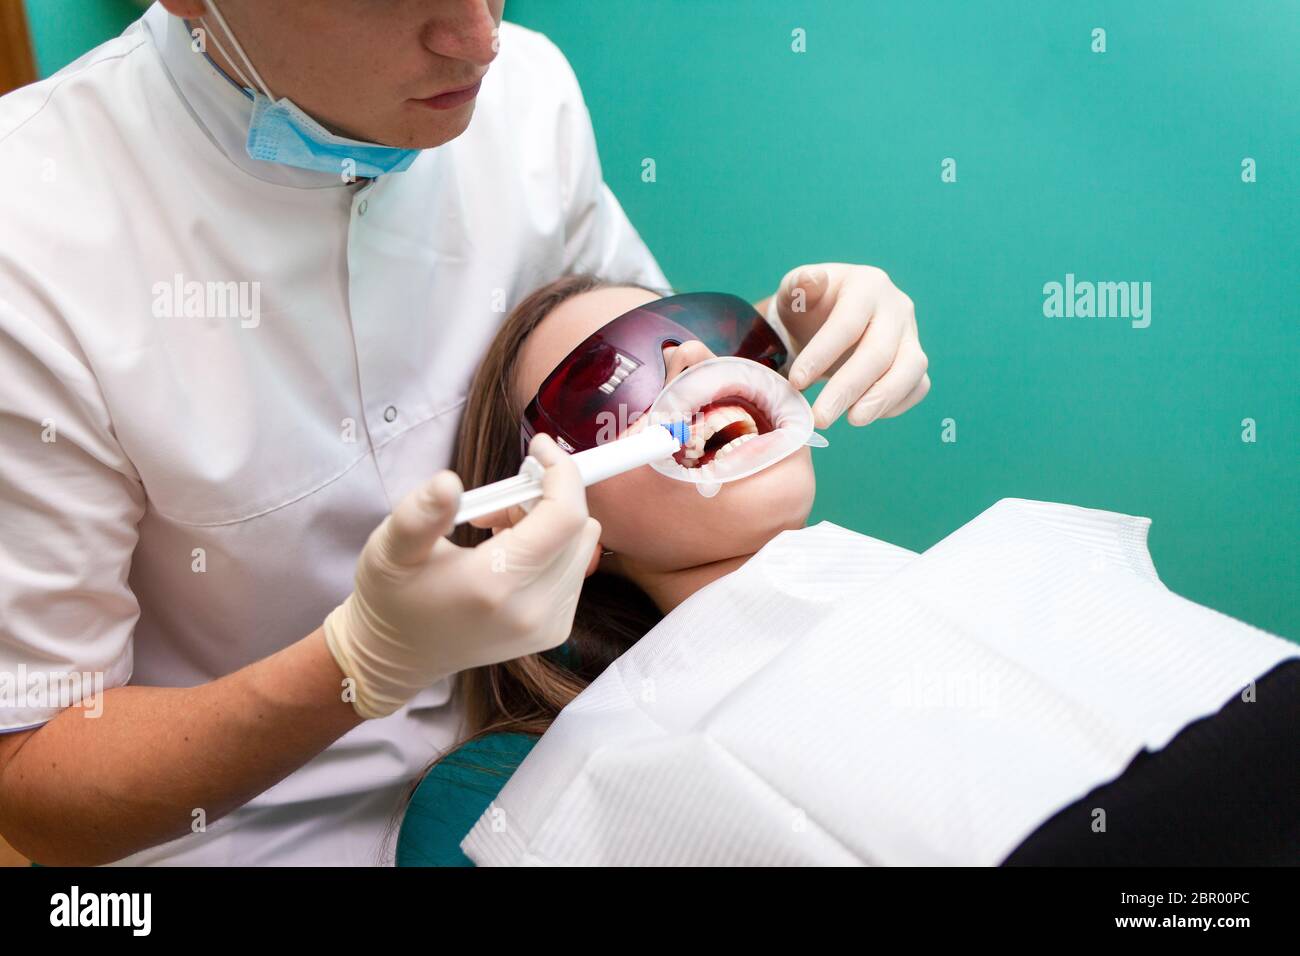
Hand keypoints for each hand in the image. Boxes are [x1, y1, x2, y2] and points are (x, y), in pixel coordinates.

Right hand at [323, 433, 600, 718]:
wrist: (399, 656)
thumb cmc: (393, 596)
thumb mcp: (390, 548)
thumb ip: (420, 514)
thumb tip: (448, 482)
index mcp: (493, 584)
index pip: (564, 517)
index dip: (560, 473)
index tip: (538, 449)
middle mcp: (532, 609)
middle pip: (579, 529)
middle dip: (548, 499)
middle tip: (499, 501)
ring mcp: (547, 625)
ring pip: (581, 547)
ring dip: (550, 525)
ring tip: (498, 529)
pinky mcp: (553, 632)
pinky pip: (575, 571)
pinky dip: (552, 551)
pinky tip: (511, 554)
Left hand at [769, 263, 929, 428]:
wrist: (825, 320)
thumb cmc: (808, 307)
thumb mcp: (795, 291)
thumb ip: (799, 285)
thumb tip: (812, 281)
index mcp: (867, 284)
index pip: (848, 323)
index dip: (823, 354)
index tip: (797, 382)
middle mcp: (897, 307)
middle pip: (879, 352)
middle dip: (848, 388)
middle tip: (820, 417)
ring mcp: (911, 335)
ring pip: (911, 369)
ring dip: (881, 399)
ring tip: (852, 420)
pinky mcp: (915, 361)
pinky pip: (918, 386)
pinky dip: (896, 405)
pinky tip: (863, 414)